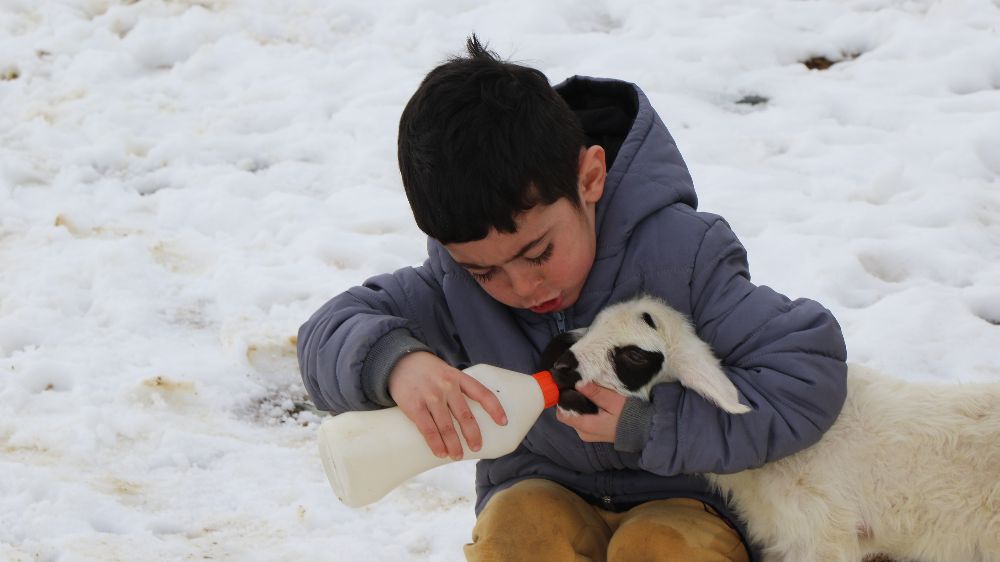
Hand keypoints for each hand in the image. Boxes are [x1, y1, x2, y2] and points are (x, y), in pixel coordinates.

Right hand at [388, 352, 507, 459]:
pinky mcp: (414, 406)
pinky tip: (441, 452)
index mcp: (458, 377)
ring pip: (447, 426)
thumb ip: (458, 389)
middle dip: (473, 434)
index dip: (495, 409)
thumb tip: (469, 417)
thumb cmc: (427, 371)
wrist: (399, 361)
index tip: (503, 422)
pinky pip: (428, 429)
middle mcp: (447, 386)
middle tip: (477, 448)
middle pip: (465, 415)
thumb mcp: (446, 372)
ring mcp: (431, 396)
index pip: (482, 393)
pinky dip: (435, 443)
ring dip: (454, 444)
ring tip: (457, 455)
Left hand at [555, 382, 626, 442]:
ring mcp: (589, 434)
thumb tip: (578, 383)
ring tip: (587, 391)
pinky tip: (593, 400)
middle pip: (568, 414)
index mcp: (586, 426)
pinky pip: (583, 419)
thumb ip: (595, 392)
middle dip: (571, 400)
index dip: (562, 400)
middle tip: (578, 385)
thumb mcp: (613, 400)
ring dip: (579, 404)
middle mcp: (584, 433)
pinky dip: (585, 409)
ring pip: (576, 416)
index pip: (562, 415)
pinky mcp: (595, 432)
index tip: (566, 386)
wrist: (645, 429)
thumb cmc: (629, 414)